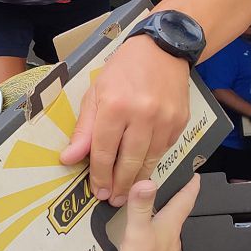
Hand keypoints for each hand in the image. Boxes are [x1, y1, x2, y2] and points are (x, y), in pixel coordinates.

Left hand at [60, 35, 190, 206]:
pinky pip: (164, 150)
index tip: (97, 191)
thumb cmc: (123, 70)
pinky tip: (143, 168)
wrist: (162, 49)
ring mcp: (165, 120)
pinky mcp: (180, 122)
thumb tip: (70, 158)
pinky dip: (153, 161)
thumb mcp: (95, 95)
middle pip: (129, 162)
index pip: (104, 152)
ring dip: (138, 180)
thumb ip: (84, 130)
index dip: (99, 176)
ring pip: (149, 161)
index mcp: (115, 107)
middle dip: (119, 186)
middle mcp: (142, 115)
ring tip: (127, 192)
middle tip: (113, 200)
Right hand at [106, 176, 199, 250]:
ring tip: (149, 199)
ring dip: (160, 211)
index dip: (190, 185)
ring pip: (165, 225)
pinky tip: (137, 228)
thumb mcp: (137, 234)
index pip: (184, 201)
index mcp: (170, 229)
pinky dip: (149, 226)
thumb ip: (140, 207)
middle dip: (174, 194)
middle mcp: (171, 239)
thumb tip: (146, 181)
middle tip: (166, 178)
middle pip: (176, 212)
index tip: (194, 172)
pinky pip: (154, 237)